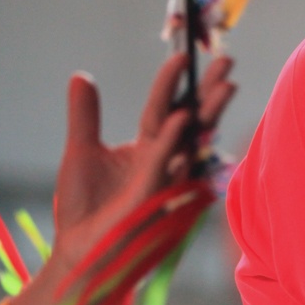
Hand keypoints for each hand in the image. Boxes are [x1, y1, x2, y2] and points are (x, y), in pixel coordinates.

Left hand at [50, 52, 235, 267]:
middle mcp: (164, 159)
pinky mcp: (153, 195)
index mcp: (148, 147)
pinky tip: (180, 116)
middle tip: (228, 61)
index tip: (184, 55)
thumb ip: (86, 115)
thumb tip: (81, 76)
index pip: (163, 107)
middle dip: (210, 90)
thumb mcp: (81, 151)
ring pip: (191, 138)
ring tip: (227, 84)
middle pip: (192, 118)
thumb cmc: (83, 207)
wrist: (76, 249)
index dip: (173, 82)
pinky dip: (171, 139)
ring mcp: (164, 177)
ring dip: (208, 111)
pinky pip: (164, 162)